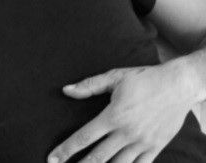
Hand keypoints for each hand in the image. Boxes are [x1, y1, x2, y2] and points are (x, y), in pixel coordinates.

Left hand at [47, 64, 198, 162]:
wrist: (179, 85)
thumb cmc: (144, 78)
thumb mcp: (115, 77)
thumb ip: (89, 86)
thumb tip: (66, 90)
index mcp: (114, 116)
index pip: (84, 137)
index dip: (66, 150)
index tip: (52, 159)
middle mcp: (127, 133)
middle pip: (98, 157)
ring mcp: (143, 142)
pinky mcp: (156, 147)